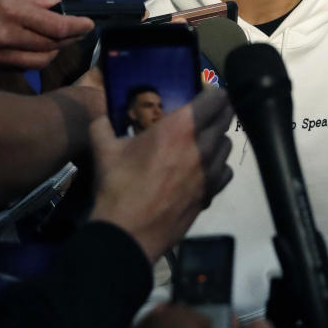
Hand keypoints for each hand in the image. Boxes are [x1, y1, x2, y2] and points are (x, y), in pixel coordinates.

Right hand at [0, 0, 94, 68]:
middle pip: (52, 46)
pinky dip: (33, 58)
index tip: (89, 24)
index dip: (78, 27)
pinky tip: (33, 47)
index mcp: (9, 11)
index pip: (58, 26)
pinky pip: (20, 65)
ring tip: (57, 39)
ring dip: (53, 51)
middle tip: (76, 30)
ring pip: (39, 61)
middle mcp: (6, 37)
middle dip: (69, 39)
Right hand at [89, 87, 234, 260]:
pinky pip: (224, 171)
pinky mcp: (211, 193)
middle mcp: (202, 145)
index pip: (217, 99)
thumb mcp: (103, 149)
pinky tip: (202, 169)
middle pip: (226, 118)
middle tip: (202, 114)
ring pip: (227, 145)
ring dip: (217, 139)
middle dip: (217, 112)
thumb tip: (100, 115)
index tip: (203, 95)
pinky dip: (217, 166)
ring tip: (199, 142)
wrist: (129, 233)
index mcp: (180, 127)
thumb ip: (102, 124)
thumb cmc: (118, 186)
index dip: (213, 94)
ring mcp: (210, 171)